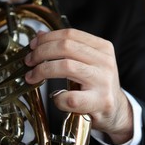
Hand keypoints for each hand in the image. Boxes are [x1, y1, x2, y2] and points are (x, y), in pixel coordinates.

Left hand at [24, 29, 132, 144]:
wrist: (115, 110)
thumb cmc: (97, 85)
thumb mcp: (87, 62)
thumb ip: (67, 48)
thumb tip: (41, 35)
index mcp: (103, 48)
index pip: (70, 34)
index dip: (47, 38)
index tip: (33, 45)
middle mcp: (105, 62)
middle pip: (66, 47)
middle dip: (41, 52)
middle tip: (29, 61)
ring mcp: (103, 81)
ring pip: (66, 66)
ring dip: (43, 70)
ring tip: (32, 76)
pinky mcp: (100, 101)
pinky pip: (70, 97)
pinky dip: (57, 98)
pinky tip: (55, 98)